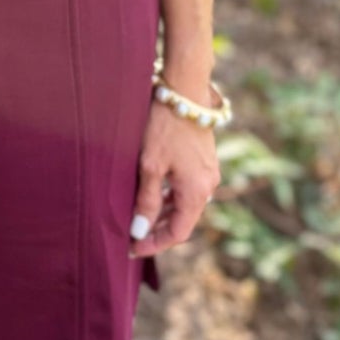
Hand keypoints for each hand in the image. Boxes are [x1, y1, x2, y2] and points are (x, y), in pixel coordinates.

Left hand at [129, 96, 221, 259]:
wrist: (184, 91)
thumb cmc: (165, 127)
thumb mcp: (150, 166)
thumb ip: (146, 200)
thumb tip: (140, 231)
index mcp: (197, 192)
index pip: (178, 232)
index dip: (155, 243)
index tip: (132, 248)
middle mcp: (208, 186)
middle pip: (182, 219)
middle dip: (157, 229)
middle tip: (131, 235)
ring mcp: (208, 173)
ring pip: (184, 204)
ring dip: (162, 213)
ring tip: (137, 216)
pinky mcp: (203, 161)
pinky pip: (187, 188)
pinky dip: (169, 196)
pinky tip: (151, 194)